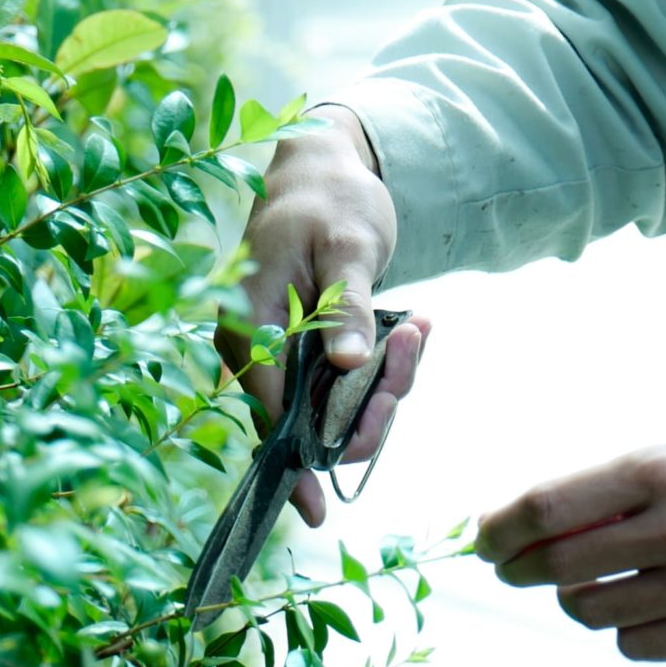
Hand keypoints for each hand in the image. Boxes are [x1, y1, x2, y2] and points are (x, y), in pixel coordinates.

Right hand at [216, 104, 430, 527]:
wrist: (325, 168)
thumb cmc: (329, 201)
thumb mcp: (346, 246)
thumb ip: (343, 304)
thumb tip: (346, 365)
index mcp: (248, 325)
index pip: (269, 410)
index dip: (298, 458)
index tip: (324, 498)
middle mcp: (256, 347)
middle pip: (309, 418)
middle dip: (371, 403)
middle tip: (414, 341)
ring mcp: (282, 350)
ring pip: (335, 404)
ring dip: (386, 381)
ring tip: (417, 326)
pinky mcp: (308, 347)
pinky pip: (347, 380)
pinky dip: (384, 366)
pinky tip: (413, 326)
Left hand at [475, 443, 665, 661]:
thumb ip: (599, 492)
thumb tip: (512, 530)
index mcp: (660, 471)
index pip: (549, 506)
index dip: (501, 528)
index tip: (482, 539)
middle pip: (559, 566)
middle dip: (521, 568)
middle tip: (511, 566)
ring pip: (590, 610)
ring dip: (578, 597)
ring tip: (599, 578)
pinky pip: (631, 645)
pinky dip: (625, 627)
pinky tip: (651, 601)